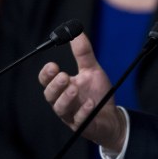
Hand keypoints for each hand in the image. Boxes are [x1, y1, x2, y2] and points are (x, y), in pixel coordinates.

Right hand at [38, 32, 125, 152]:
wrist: (111, 116)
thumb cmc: (97, 93)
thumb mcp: (92, 70)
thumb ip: (83, 53)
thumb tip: (77, 32)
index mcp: (62, 88)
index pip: (47, 81)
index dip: (46, 74)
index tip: (53, 65)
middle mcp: (63, 102)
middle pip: (50, 96)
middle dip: (54, 86)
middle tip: (64, 76)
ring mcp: (72, 116)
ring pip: (61, 109)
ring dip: (66, 98)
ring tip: (74, 88)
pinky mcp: (83, 126)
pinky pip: (80, 121)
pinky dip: (83, 111)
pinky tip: (90, 103)